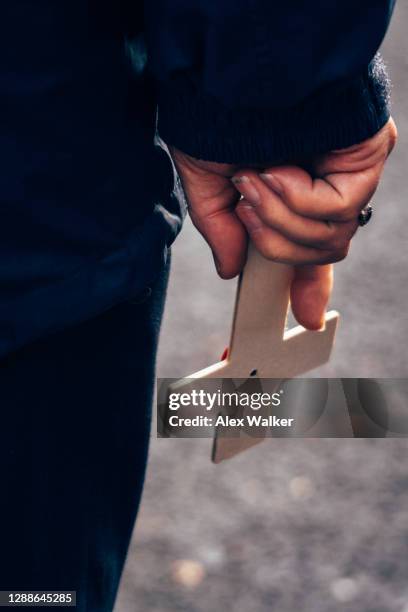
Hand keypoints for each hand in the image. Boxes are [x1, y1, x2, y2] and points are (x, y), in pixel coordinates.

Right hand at [169, 117, 396, 329]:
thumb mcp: (207, 181)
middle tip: (246, 206)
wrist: (230, 63)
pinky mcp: (366, 156)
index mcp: (292, 191)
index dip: (308, 281)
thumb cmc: (216, 109)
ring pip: (329, 237)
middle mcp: (324, 184)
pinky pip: (340, 209)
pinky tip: (279, 171)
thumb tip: (230, 267)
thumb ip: (222, 228)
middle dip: (275, 241)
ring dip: (281, 218)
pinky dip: (299, 198)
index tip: (307, 314)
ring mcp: (348, 171)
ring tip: (256, 180)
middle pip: (320, 251)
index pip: (311, 245)